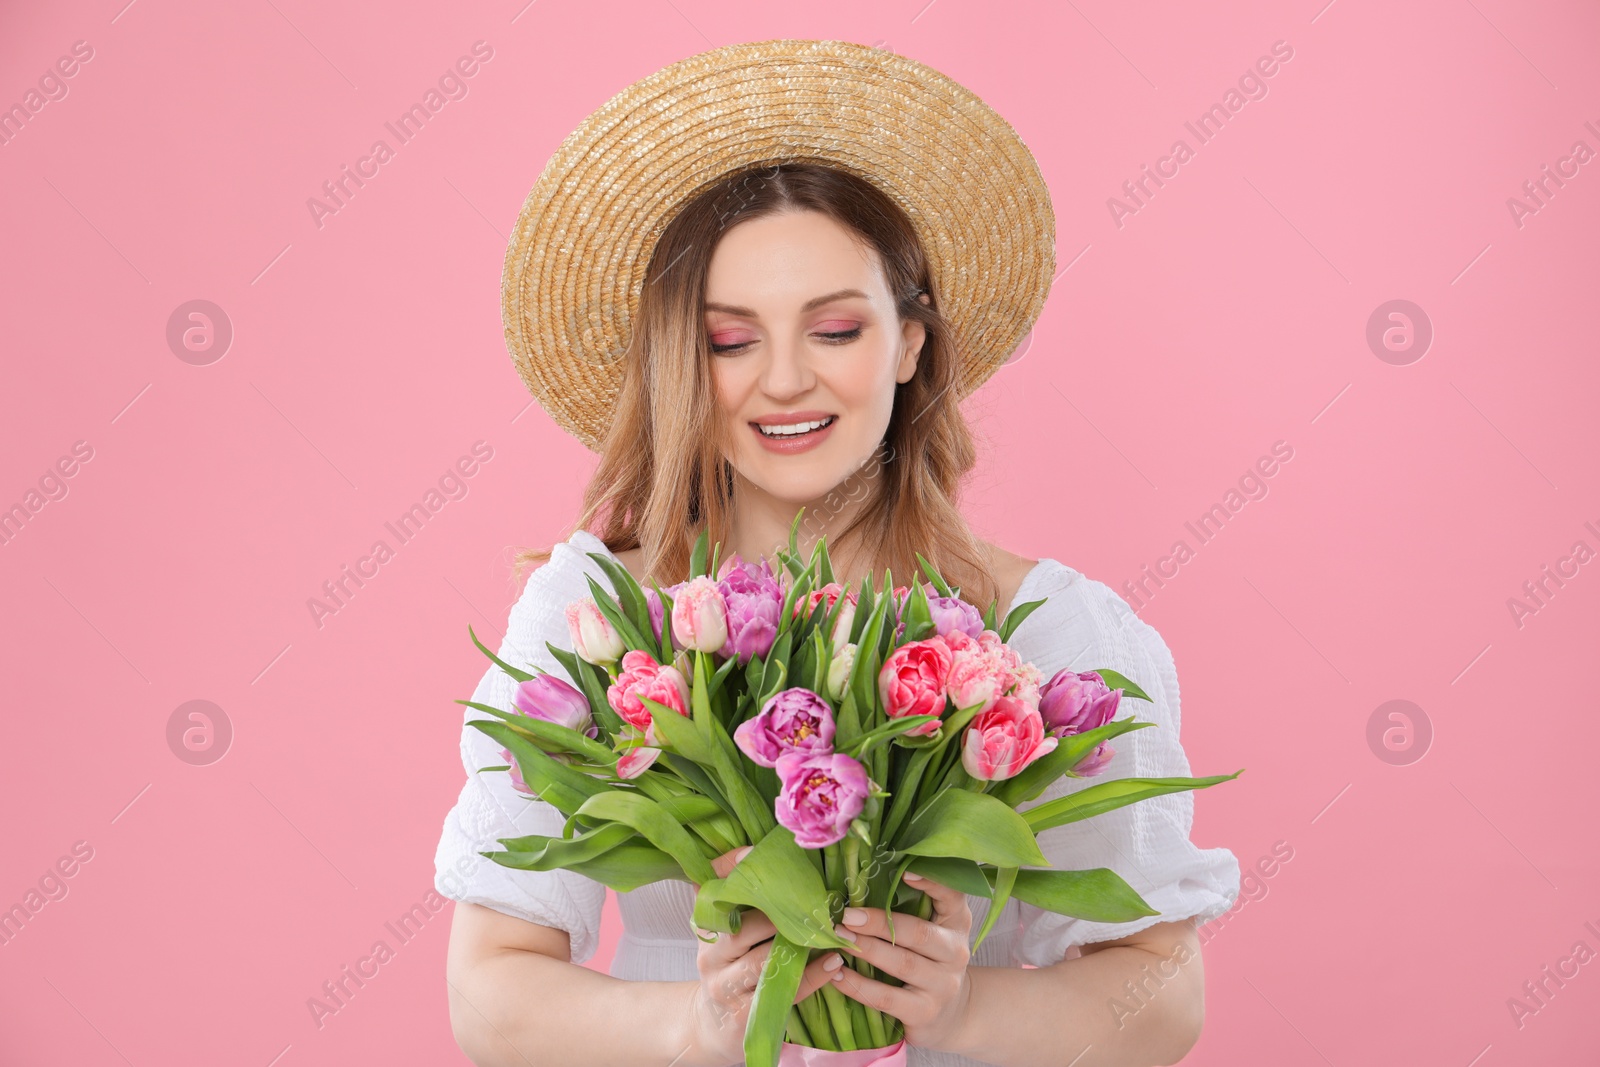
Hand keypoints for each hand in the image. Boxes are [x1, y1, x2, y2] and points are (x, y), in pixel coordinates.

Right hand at [685, 846, 844, 1066]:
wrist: (714, 1029)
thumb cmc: (733, 971)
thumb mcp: (728, 936)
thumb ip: (742, 904)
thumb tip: (765, 856)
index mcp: (707, 930)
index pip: (709, 892)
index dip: (728, 869)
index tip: (752, 850)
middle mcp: (711, 956)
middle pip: (744, 928)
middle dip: (781, 912)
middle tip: (818, 900)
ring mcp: (724, 987)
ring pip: (762, 961)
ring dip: (801, 945)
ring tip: (833, 932)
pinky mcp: (742, 1016)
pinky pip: (782, 992)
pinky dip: (811, 977)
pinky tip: (833, 963)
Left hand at [827, 871, 974, 1050]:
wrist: (951, 1014)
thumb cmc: (931, 960)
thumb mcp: (934, 930)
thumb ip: (913, 906)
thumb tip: (862, 880)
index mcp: (957, 923)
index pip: (951, 897)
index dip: (931, 883)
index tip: (904, 872)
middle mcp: (955, 952)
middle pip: (918, 933)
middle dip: (879, 922)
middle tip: (847, 915)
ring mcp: (942, 985)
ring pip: (902, 964)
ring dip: (867, 949)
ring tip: (839, 938)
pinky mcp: (924, 1012)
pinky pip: (886, 998)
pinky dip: (858, 986)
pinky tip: (837, 974)